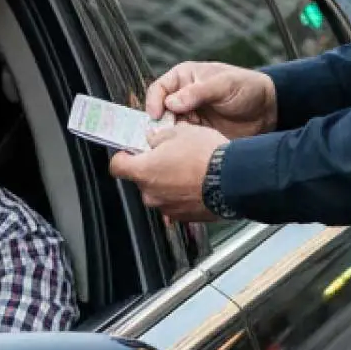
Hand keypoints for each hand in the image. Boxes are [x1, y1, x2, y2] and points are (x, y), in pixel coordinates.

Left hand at [110, 122, 227, 221]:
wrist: (233, 179)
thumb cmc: (206, 156)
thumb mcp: (181, 132)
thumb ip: (160, 137)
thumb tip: (154, 139)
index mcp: (144, 171)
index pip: (117, 166)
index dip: (123, 157)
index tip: (129, 153)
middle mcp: (151, 193)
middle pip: (142, 180)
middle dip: (153, 169)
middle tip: (170, 156)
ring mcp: (167, 208)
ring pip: (160, 193)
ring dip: (169, 183)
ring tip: (189, 170)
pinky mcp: (184, 217)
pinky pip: (176, 204)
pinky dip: (183, 195)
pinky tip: (198, 183)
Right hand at [145, 61, 277, 139]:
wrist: (267, 111)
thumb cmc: (247, 88)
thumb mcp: (224, 85)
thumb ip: (198, 92)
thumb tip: (171, 103)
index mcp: (184, 78)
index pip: (158, 89)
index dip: (154, 103)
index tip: (156, 117)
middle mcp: (182, 97)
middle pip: (159, 112)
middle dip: (160, 124)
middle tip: (165, 136)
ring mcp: (189, 117)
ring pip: (168, 129)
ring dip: (169, 137)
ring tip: (177, 144)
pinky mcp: (196, 134)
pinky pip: (181, 141)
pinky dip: (181, 146)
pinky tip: (186, 151)